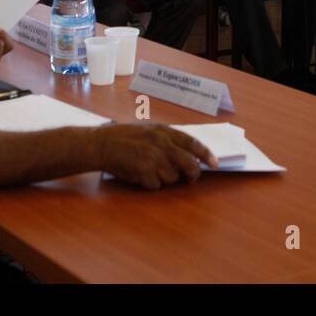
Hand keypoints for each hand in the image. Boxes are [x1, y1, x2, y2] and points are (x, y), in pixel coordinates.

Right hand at [94, 124, 217, 188]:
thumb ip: (167, 138)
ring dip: (165, 179)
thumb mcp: (149, 129)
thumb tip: (187, 153)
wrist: (101, 144)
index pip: (192, 143)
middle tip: (191, 178)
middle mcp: (162, 144)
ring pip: (173, 178)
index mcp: (164, 131)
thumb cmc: (124, 136)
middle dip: (193, 174)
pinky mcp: (144, 172)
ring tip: (151, 170)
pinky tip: (140, 175)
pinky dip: (150, 183)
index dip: (206, 154)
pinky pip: (156, 185)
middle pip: (189, 165)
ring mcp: (153, 159)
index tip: (214, 163)